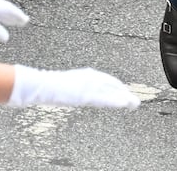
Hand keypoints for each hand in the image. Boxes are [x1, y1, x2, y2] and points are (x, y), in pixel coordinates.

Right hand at [9, 65, 140, 108]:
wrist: (42, 85)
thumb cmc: (49, 84)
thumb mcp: (66, 83)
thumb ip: (75, 86)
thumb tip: (76, 91)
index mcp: (86, 74)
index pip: (106, 80)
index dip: (116, 87)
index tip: (124, 93)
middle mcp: (90, 77)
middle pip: (111, 84)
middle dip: (123, 92)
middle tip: (134, 101)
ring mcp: (89, 84)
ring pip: (111, 90)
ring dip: (123, 97)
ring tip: (133, 103)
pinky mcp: (86, 93)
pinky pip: (104, 98)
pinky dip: (115, 100)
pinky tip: (124, 103)